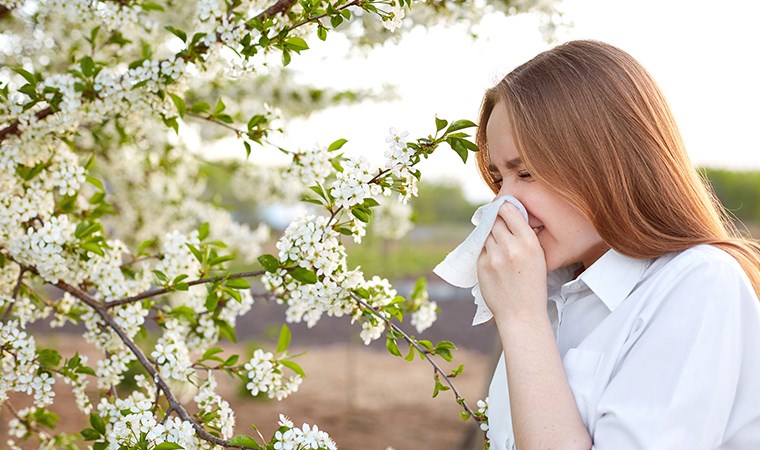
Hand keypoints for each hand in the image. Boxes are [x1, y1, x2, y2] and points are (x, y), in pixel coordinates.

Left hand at [477, 202, 547, 323]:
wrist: (521, 314)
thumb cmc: (532, 286)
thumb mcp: (538, 257)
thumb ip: (524, 237)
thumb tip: (508, 216)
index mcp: (529, 242)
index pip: (509, 211)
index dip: (504, 207)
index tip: (502, 207)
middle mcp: (511, 247)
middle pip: (495, 220)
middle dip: (496, 221)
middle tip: (499, 226)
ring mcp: (494, 256)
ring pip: (486, 234)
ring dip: (490, 236)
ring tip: (499, 248)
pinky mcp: (482, 265)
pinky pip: (481, 249)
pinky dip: (486, 251)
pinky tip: (495, 261)